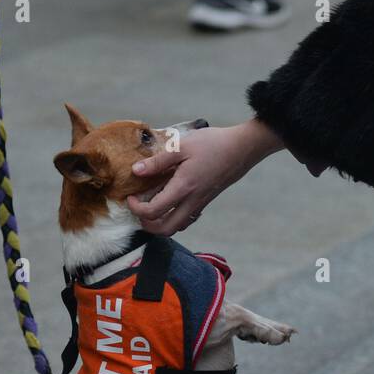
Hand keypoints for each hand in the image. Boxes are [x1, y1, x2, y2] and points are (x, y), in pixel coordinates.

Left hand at [127, 119, 284, 235]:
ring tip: (151, 209)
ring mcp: (200, 204)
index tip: (131, 197)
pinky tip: (170, 205)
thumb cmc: (212, 144)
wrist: (241, 149)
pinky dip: (174, 219)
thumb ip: (158, 161)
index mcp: (183, 188)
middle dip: (147, 225)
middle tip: (138, 210)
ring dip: (160, 225)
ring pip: (176, 227)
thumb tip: (136, 170)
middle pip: (164, 229)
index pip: (154, 211)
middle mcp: (191, 201)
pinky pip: (187, 220)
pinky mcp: (205, 202)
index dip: (137, 209)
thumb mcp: (181, 146)